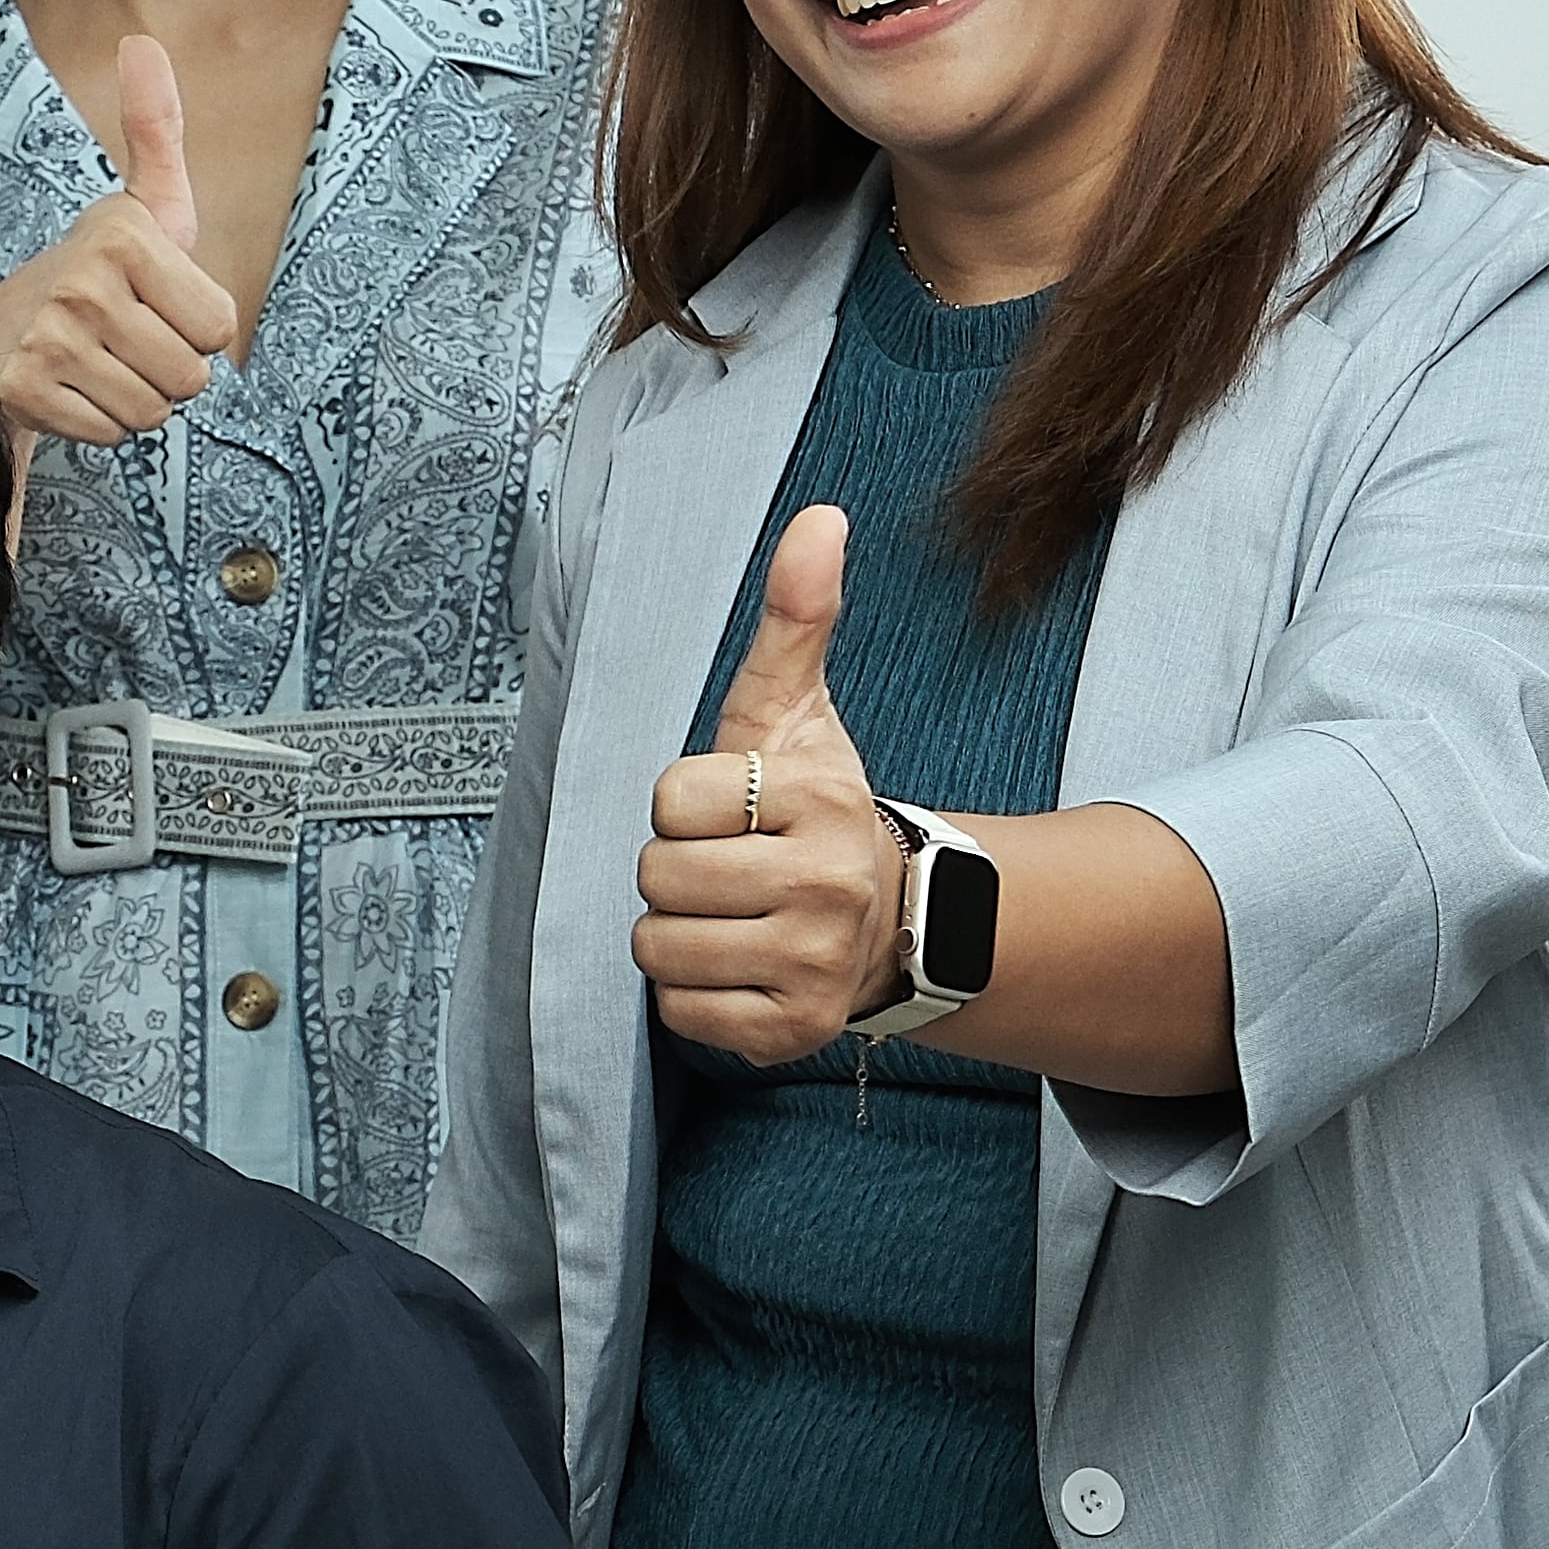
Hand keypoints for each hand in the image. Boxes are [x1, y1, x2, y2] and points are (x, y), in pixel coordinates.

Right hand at [0, 34, 242, 444]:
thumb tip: (141, 42)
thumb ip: (157, 129)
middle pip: (190, 377)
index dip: (199, 328)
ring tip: (101, 363)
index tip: (157, 304)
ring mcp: (49, 338)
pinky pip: (109, 433)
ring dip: (136, 400)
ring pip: (151, 411)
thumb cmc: (95, 272)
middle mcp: (82, 283)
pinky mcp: (24, 388)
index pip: (220, 327)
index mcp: (123, 235)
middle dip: (170, 371)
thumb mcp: (142, 203)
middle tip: (128, 341)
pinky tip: (73, 389)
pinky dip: (98, 424)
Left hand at [631, 503, 894, 1065]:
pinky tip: (740, 965)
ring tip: (733, 917)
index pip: (671, 801)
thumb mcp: (798, 711)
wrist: (890, 917)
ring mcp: (811, 964)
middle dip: (676, 871)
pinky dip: (695, 996)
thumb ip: (796, 617)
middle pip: (658, 877)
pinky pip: (680, 1014)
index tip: (733, 811)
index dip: (686, 805)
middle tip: (729, 868)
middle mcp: (823, 885)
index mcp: (817, 799)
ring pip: (659, 948)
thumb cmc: (813, 807)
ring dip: (677, 934)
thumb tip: (819, 518)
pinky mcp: (792, 1030)